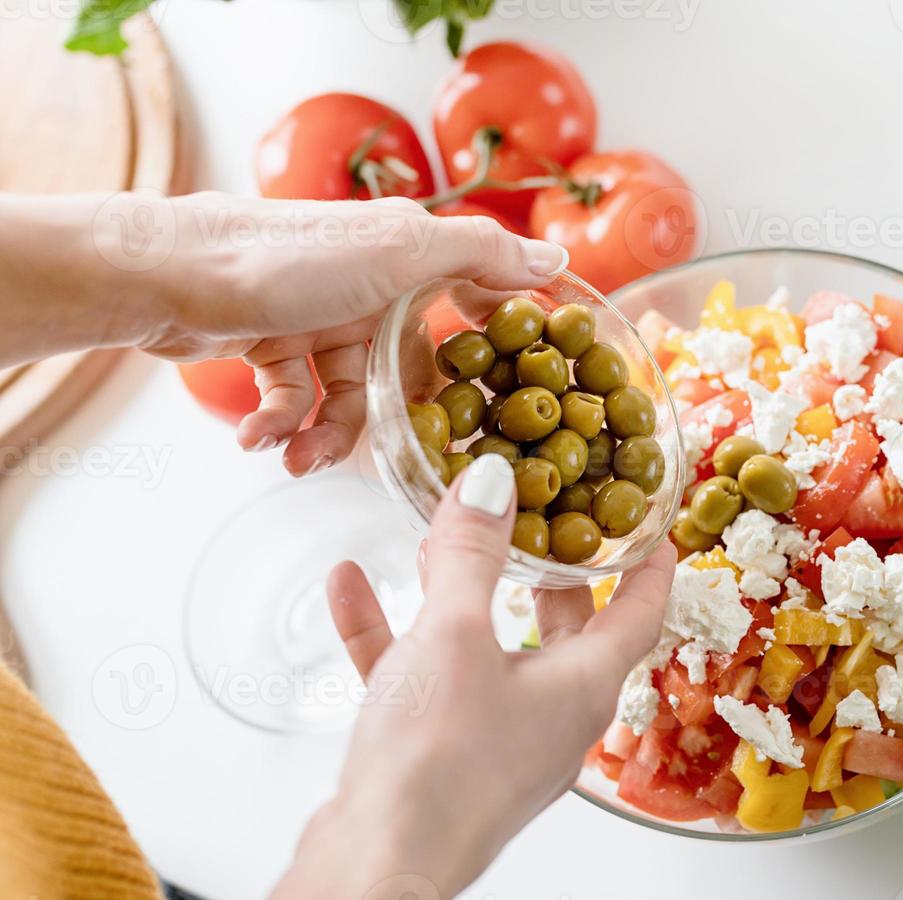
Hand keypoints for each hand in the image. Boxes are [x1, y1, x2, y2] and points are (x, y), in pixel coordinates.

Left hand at [129, 192, 567, 474]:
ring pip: (345, 398)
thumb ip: (480, 256)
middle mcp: (368, 284)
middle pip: (406, 370)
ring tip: (298, 462)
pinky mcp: (271, 342)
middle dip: (394, 421)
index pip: (471, 303)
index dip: (491, 351)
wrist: (165, 272)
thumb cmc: (284, 257)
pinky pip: (293, 401)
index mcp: (407, 256)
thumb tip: (556, 262)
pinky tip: (259, 440)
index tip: (507, 401)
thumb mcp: (399, 251)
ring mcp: (317, 316)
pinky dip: (279, 425)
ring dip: (323, 437)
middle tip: (397, 460)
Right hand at [322, 453, 674, 895]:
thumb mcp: (455, 634)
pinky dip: (395, 636)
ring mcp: (496, 742)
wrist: (376, 869)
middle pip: (565, 628)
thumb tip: (491, 483)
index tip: (651, 522)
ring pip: (487, 651)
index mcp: (584, 685)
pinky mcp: (440, 760)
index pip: (641, 610)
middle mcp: (552, 716)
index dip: (649, 561)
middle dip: (544, 571)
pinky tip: (350, 588)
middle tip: (534, 518)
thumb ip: (471, 554)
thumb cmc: (438, 761)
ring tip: (430, 540)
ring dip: (458, 594)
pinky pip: (425, 682)